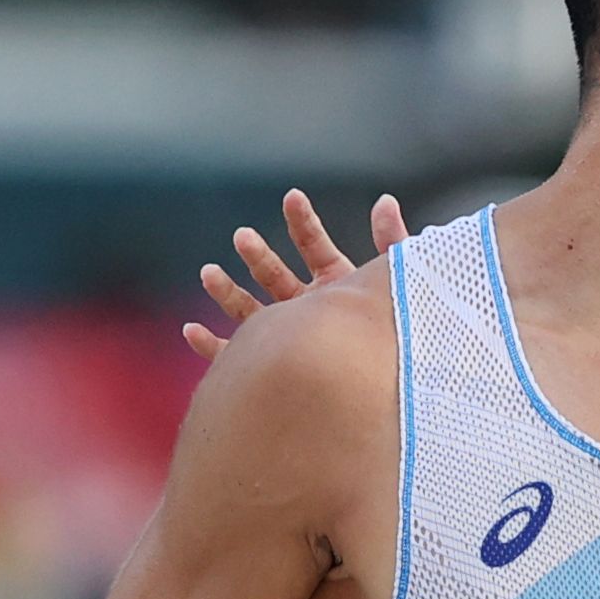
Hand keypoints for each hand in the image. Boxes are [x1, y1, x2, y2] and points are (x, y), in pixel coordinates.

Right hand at [182, 189, 410, 360]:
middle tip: (242, 238)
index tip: (292, 197)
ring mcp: (290, 340)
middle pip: (276, 276)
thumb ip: (393, 245)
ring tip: (209, 273)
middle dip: (258, 256)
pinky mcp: (274, 371)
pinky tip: (191, 331)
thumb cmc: (408, 342)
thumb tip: (385, 200)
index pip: (316, 248)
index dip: (303, 223)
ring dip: (227, 291)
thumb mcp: (404, 290)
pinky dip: (211, 345)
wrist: (402, 401)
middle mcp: (311, 311)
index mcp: (340, 287)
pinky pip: (237, 357)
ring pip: (251, 311)